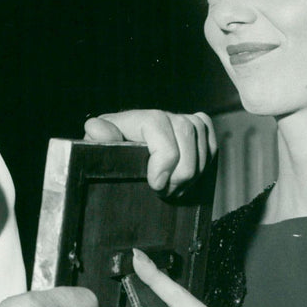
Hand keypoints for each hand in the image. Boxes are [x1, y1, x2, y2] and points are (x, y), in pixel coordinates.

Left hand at [83, 109, 214, 193]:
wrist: (121, 160)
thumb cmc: (109, 158)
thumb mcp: (96, 152)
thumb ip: (98, 141)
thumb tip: (95, 129)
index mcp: (135, 119)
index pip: (158, 124)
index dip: (164, 156)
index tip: (156, 184)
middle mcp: (160, 115)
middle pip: (186, 130)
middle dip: (182, 169)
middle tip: (166, 192)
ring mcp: (180, 121)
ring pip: (201, 137)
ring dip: (194, 170)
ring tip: (175, 189)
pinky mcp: (195, 131)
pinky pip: (211, 140)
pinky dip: (205, 162)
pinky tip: (189, 178)